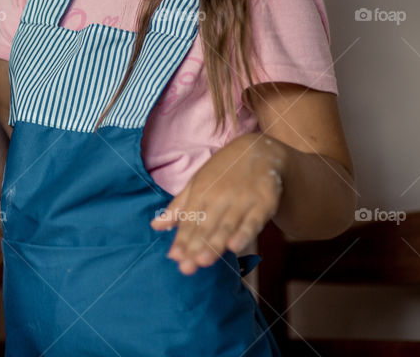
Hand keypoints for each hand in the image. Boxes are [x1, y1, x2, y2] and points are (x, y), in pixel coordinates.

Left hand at [150, 133, 286, 274]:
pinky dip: (244, 234)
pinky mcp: (264, 203)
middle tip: (186, 268)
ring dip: (214, 244)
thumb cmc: (223, 171)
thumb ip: (178, 207)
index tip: (174, 257)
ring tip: (203, 261)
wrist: (260, 151)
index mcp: (201, 191)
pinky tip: (234, 247)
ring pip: (226, 226)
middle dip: (195, 247)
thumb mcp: (197, 183)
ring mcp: (242, 200)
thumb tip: (155, 226)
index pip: (190, 220)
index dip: (182, 239)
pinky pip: (253, 221)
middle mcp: (219, 196)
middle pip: (206, 225)